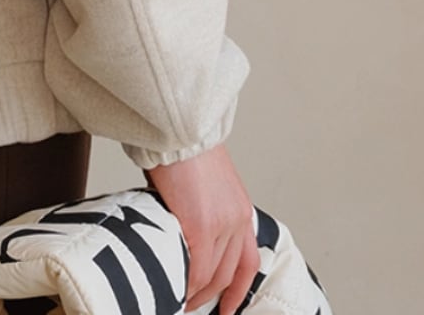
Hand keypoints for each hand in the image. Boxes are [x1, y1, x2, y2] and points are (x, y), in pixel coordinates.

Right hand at [143, 143, 257, 314]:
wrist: (181, 126)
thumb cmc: (185, 145)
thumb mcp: (207, 179)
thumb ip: (206, 204)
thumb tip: (186, 221)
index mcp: (240, 209)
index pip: (247, 260)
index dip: (239, 290)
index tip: (229, 306)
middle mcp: (237, 220)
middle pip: (229, 274)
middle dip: (214, 297)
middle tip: (195, 306)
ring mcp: (220, 225)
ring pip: (213, 276)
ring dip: (198, 295)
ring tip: (181, 303)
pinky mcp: (200, 226)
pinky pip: (196, 269)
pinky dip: (187, 285)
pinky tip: (176, 289)